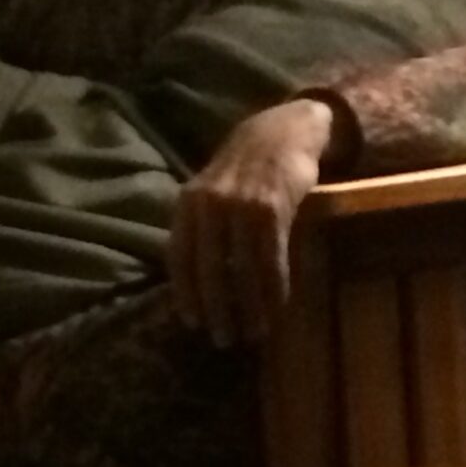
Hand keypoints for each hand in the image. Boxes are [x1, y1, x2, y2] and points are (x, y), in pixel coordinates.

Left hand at [169, 98, 331, 346]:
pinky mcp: (272, 208)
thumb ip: (203, 224)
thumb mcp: (214, 188)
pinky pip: (271, 257)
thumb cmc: (248, 164)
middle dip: (216, 308)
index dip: (184, 292)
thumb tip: (196, 277)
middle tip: (223, 338)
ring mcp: (242, 206)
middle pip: (208, 268)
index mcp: (189, 202)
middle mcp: (210, 204)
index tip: (192, 322)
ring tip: (254, 331)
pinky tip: (278, 305)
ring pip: (241, 268)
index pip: (179, 256)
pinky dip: (274, 286)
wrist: (286, 128)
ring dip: (249, 305)